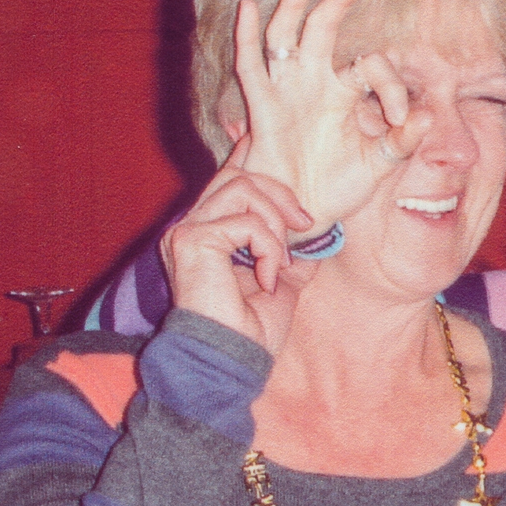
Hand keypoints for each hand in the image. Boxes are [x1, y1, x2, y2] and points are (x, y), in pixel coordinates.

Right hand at [159, 130, 318, 354]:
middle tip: (306, 225)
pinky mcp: (192, 240)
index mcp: (211, 230)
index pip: (231, 177)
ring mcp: (188, 230)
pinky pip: (244, 220)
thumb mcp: (283, 281)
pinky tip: (268, 276)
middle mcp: (193, 225)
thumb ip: (292, 251)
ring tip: (282, 260)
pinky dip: (268, 246)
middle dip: (282, 193)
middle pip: (240, 173)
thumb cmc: (252, 331)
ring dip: (275, 221)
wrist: (234, 362)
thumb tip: (317, 232)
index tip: (273, 144)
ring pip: (243, 187)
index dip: (253, 155)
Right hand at [231, 0, 436, 237]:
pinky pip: (252, 67)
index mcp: (346, 94)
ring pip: (288, 35)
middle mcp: (315, 84)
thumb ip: (403, 142)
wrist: (304, 213)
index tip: (399, 118)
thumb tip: (426, 114)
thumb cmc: (340, 188)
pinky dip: (247, 36)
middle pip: (326, 28)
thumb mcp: (379, 166)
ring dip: (296, 4)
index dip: (391, 85)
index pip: (370, 66)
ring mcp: (287, 92)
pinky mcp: (263, 108)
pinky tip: (251, 5)